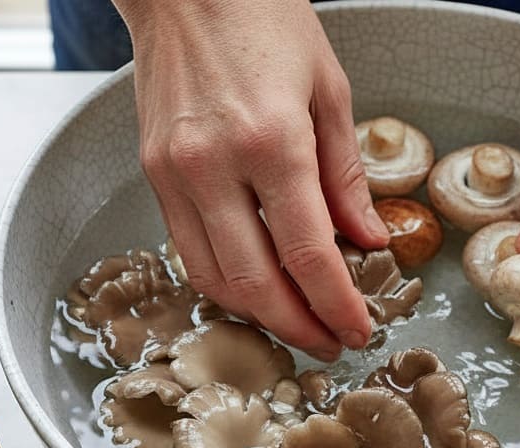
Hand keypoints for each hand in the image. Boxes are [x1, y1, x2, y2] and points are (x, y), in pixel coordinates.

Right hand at [115, 0, 389, 360]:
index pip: (307, 253)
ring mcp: (175, 172)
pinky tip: (254, 287)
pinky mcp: (153, 173)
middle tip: (328, 343)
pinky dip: (223, 280)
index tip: (356, 329)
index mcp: (271, 139)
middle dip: (297, 325)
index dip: (335, 305)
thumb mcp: (328, 87)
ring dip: (257, 314)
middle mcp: (214, 164)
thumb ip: (346, 175)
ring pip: (213, 277)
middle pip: (255, 282)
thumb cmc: (261, 16)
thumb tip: (366, 241)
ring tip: (294, 323)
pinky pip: (187, 249)